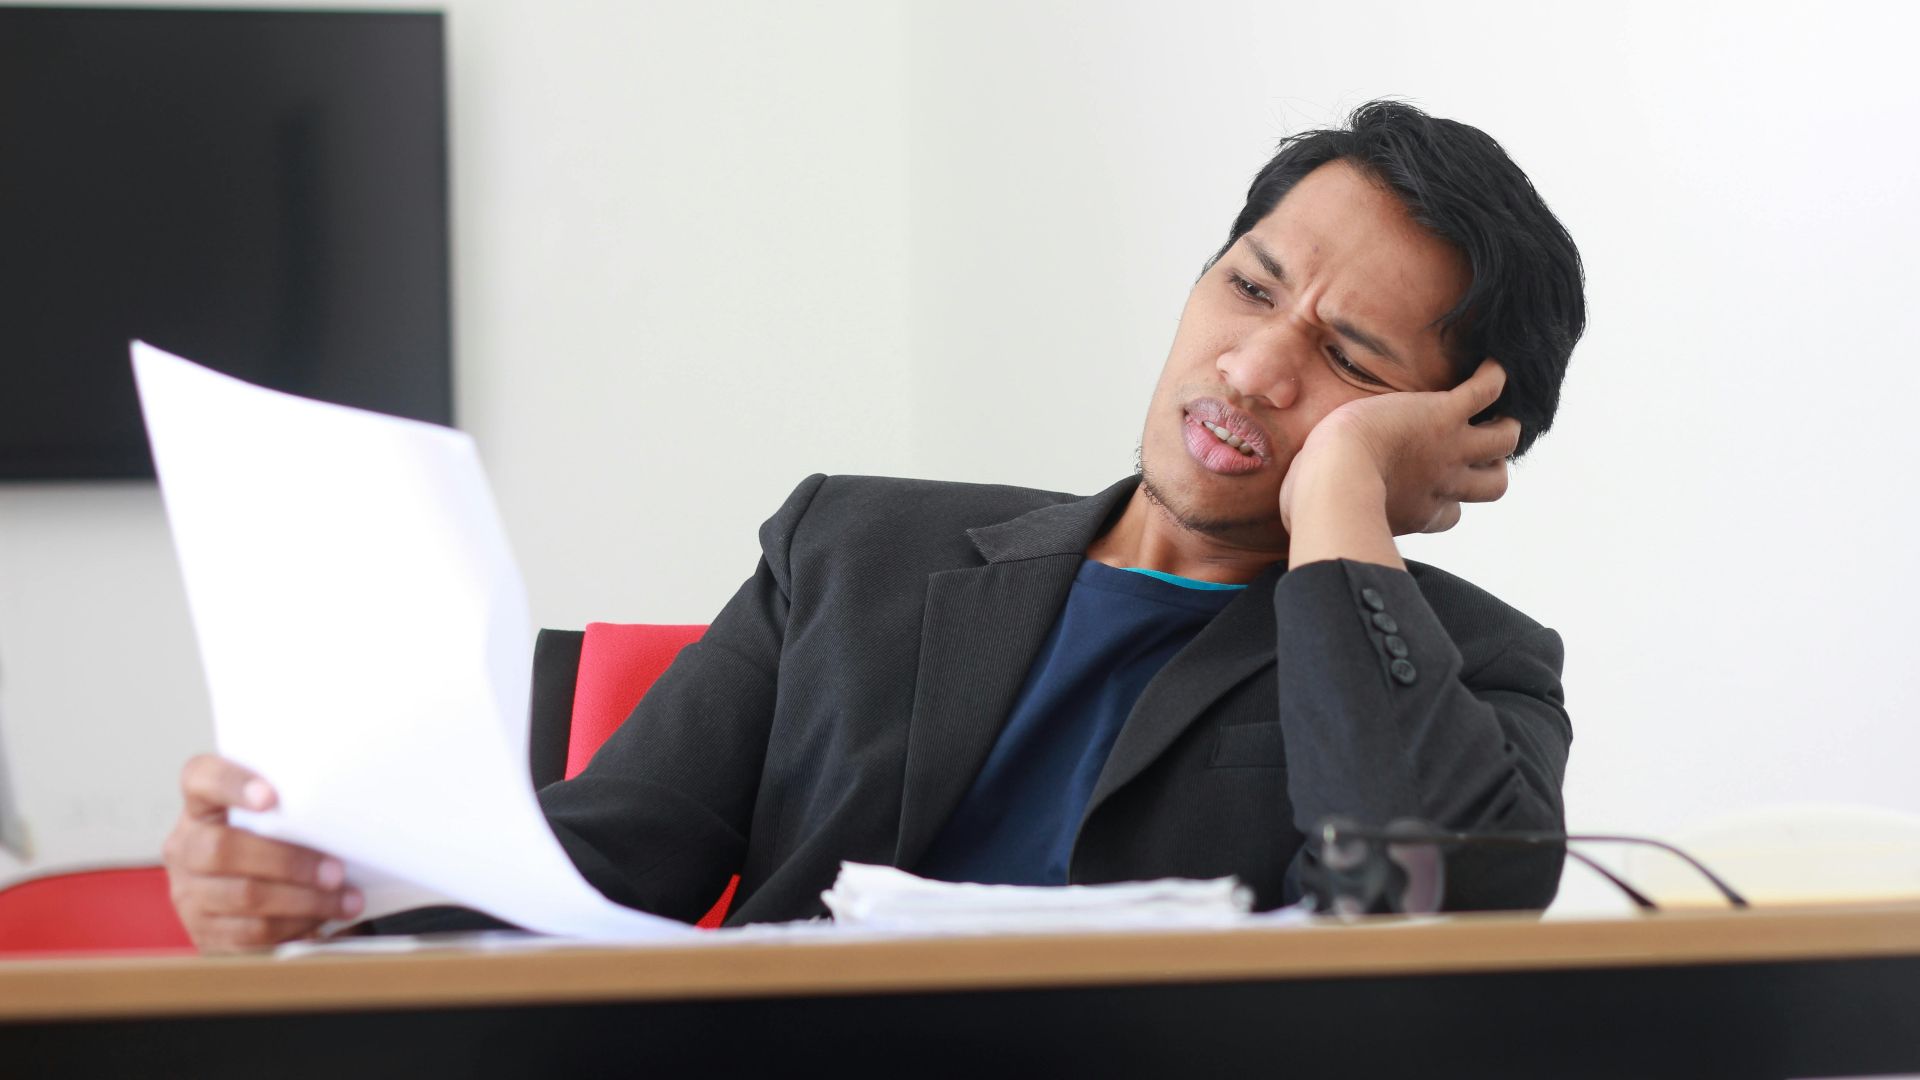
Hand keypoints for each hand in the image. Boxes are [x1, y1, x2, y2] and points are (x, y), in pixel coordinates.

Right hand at [163, 754, 362, 951]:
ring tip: (345, 900)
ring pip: (244, 896)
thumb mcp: (273, 818)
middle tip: (336, 871)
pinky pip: (251, 932)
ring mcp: (189, 893)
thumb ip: (290, 806)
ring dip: (304, 901)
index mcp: (201, 806)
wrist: (246, 896)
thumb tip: (342, 805)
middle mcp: (185, 847)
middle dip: (288, 862)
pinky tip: (321, 919)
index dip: (231, 784)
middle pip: (222, 849)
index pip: (201, 778)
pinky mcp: (204, 932)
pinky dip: (294, 926)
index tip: (271, 797)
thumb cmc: (271, 843)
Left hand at [1281, 359, 1520, 537]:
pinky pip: (1486, 390)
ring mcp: (1450, 448)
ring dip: (1501, 424)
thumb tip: (1289, 516)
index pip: (1450, 513)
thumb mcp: (1326, 516)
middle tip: (1477, 450)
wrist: (1333, 478)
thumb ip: (1318, 513)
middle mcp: (1443, 484)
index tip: (1433, 488)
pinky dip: (1492, 376)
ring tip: (1492, 408)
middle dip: (1490, 468)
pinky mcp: (1443, 415)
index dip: (1447, 501)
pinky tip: (1488, 366)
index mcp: (1417, 512)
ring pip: (1503, 438)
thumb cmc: (1315, 503)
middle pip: (1494, 483)